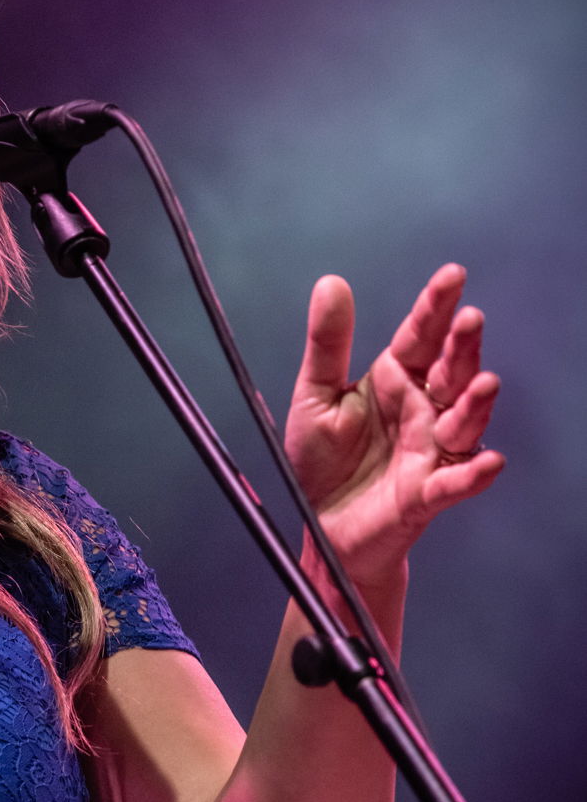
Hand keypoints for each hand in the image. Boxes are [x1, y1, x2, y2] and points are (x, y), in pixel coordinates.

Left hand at [284, 264, 504, 586]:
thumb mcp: (314, 396)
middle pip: (451, 372)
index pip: (421, 336)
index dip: (436, 307)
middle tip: (470, 319)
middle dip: (463, 347)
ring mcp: (431, 450)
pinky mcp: (428, 493)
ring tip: (484, 384)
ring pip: (463, 422)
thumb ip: (327, 344)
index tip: (452, 275)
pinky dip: (472, 474)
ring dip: (476, 405)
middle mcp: (422, 409)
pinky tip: (486, 461)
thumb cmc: (322, 460)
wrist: (322, 526)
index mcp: (395, 380)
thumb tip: (331, 283)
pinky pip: (455, 482)